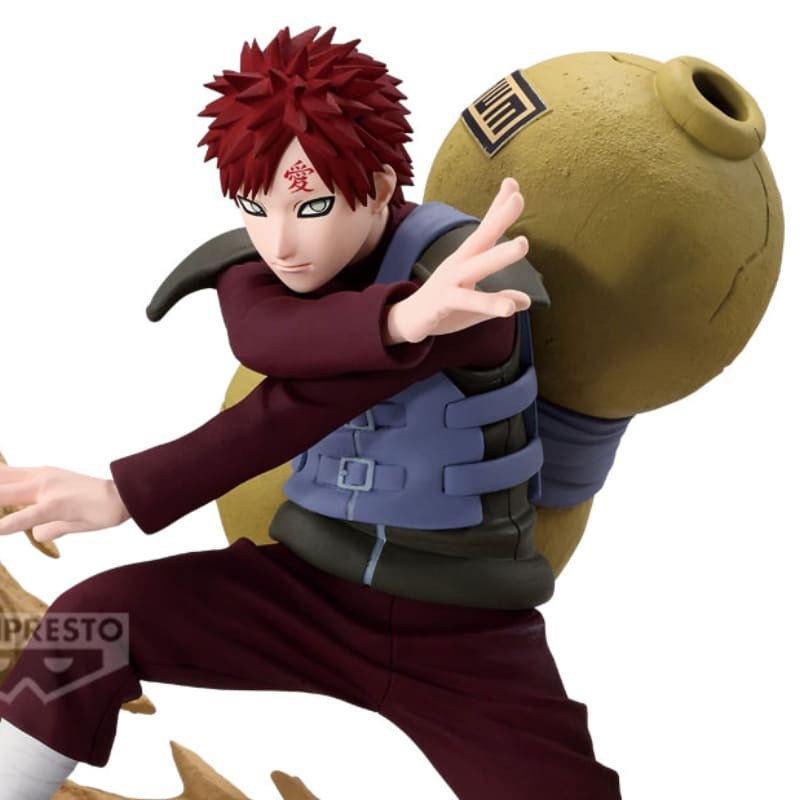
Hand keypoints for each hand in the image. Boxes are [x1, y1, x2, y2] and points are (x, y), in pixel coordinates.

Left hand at [0, 464, 129, 541]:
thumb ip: (48, 524)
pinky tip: (1, 529)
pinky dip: (14, 522)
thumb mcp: (67, 515)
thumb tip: (37, 534)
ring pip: (5, 494)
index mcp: (40, 476)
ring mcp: (48, 490)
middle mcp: (40, 478)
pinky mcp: (59, 504)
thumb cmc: (98, 505)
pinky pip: (32, 514)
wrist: (124, 497)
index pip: (2, 476)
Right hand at [385, 177, 530, 344]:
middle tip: (518, 199)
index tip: (513, 184)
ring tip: (523, 244)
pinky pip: (467, 301)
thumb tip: (525, 301)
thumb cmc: (443, 307)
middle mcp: (458, 265)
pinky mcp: (442, 302)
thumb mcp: (475, 302)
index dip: (498, 209)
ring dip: (499, 254)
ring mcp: (449, 282)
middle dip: (499, 218)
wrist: (408, 322)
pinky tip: (510, 309)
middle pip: (480, 238)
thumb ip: (499, 297)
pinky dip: (488, 303)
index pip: (485, 230)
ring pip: (476, 266)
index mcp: (466, 260)